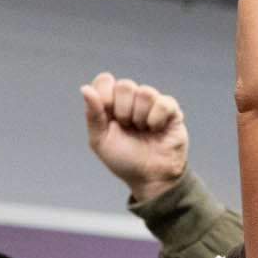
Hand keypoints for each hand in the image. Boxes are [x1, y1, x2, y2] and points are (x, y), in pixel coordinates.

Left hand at [82, 72, 189, 201]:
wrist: (150, 178)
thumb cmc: (124, 160)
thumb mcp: (100, 141)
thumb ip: (92, 115)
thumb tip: (85, 88)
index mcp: (111, 103)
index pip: (105, 80)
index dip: (105, 95)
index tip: (108, 116)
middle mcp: (132, 100)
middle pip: (125, 85)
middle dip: (124, 111)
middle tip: (128, 127)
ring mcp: (152, 103)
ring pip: (145, 92)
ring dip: (141, 117)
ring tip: (143, 130)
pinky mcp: (172, 111)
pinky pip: (163, 102)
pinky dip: (156, 119)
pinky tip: (156, 130)